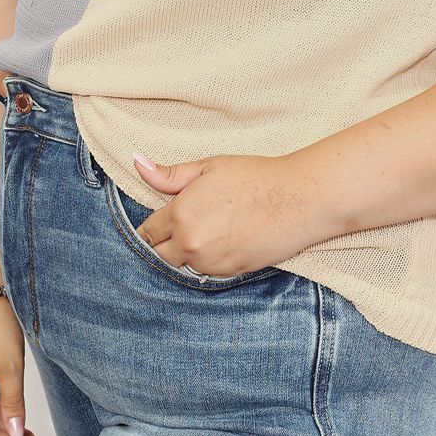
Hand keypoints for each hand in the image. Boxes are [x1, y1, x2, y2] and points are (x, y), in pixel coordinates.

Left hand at [131, 151, 329, 276]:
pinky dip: (208, 261)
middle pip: (159, 257)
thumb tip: (136, 162)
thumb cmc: (255, 176)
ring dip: (186, 254)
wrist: (300, 199)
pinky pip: (207, 273)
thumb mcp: (209, 167)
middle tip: (180, 227)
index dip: (150, 228)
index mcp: (181, 215)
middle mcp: (192, 244)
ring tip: (208, 230)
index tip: (157, 223)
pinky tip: (224, 240)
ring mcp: (211, 263)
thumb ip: (168, 174)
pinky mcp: (231, 274)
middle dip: (163, 245)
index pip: (146, 233)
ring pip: (183, 267)